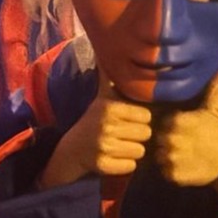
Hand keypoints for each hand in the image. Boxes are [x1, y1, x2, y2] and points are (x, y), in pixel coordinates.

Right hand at [39, 73, 151, 189]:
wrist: (71, 150)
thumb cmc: (93, 121)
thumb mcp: (101, 98)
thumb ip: (109, 78)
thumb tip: (106, 52)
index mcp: (109, 108)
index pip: (146, 116)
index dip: (139, 120)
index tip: (127, 121)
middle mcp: (106, 126)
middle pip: (145, 134)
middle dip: (137, 136)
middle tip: (123, 134)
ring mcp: (104, 147)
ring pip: (140, 151)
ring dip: (132, 151)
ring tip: (119, 146)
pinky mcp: (103, 166)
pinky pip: (131, 166)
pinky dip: (125, 165)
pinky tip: (114, 158)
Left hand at [154, 67, 217, 201]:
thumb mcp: (216, 109)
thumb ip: (215, 88)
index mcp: (178, 120)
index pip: (162, 121)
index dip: (170, 126)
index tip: (181, 129)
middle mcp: (171, 138)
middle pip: (157, 138)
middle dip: (167, 140)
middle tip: (182, 143)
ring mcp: (171, 158)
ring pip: (158, 154)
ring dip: (166, 155)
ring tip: (182, 155)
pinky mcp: (172, 175)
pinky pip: (163, 171)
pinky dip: (170, 170)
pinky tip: (183, 166)